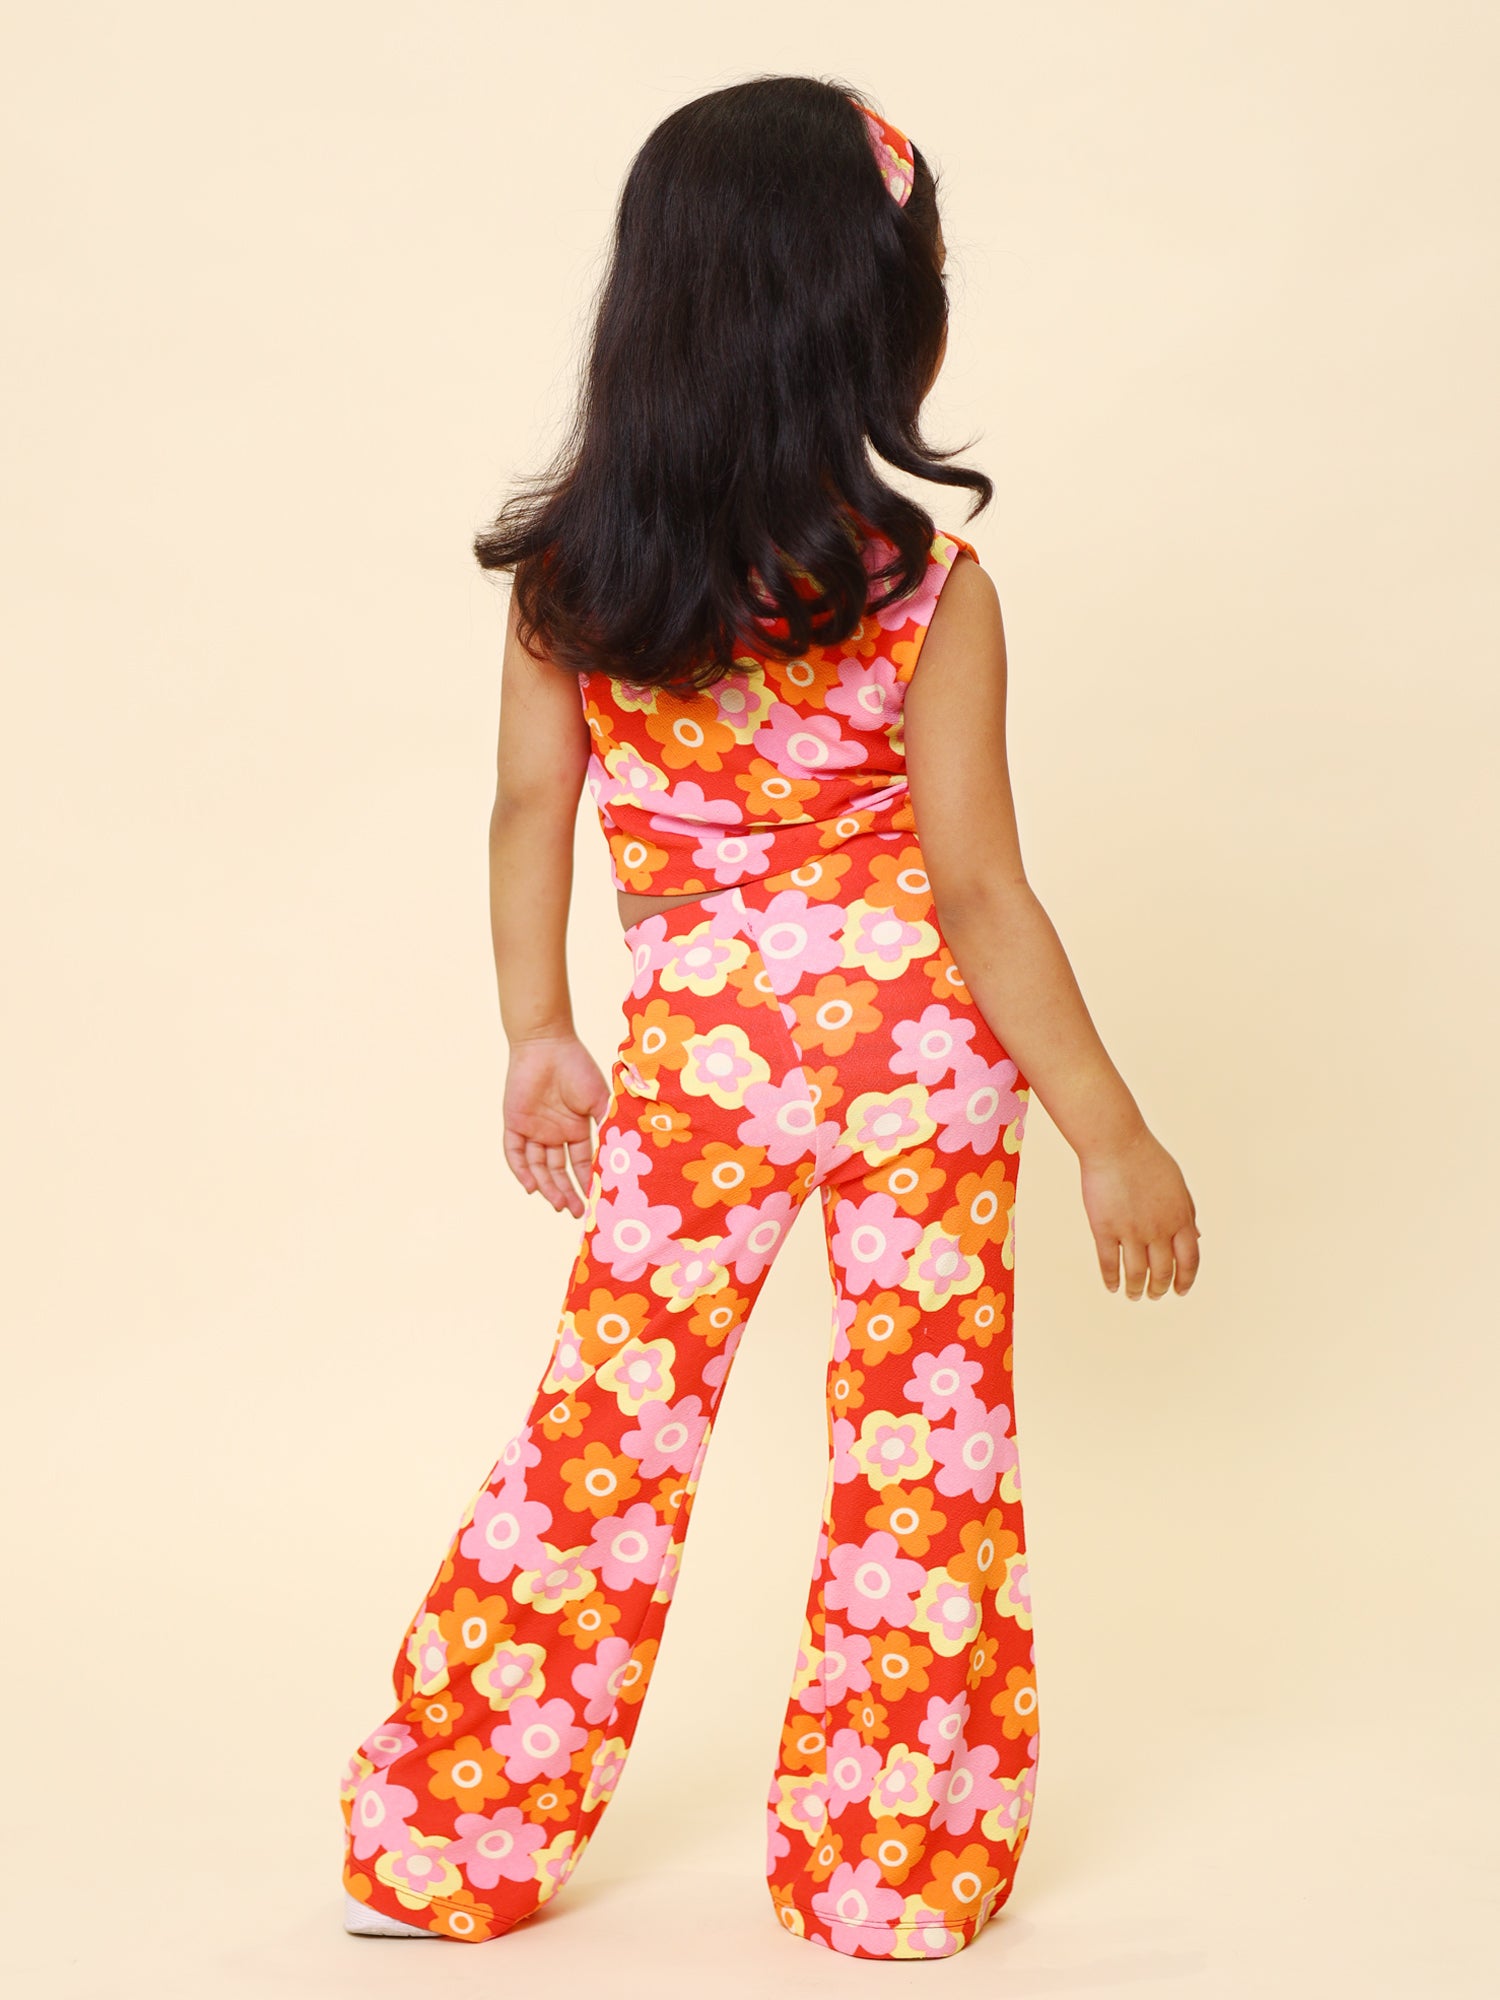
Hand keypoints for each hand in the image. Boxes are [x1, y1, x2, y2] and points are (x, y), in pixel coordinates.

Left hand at [502, 1033, 611, 1216]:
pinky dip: (521, 1171)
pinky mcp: (514, 1123)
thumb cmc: (577, 1067)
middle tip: (576, 1212)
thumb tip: (623, 1157)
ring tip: (558, 1204)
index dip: (586, 1183)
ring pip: (538, 1167)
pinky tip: (532, 1187)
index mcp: (575, 1128)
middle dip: (567, 1193)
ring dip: (547, 1187)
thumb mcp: (599, 1100)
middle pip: (558, 1172)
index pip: (580, 1164)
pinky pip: (514, 1153)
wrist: (547, 1042)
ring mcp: (533, 1129)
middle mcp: (553, 1133)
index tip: (595, 1202)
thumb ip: (607, 1127)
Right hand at [1079, 1126, 1200, 1299]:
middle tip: (1154, 1295)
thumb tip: (1196, 1236)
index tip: (1180, 1291)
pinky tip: (1112, 1286)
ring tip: (1134, 1295)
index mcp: (1180, 1219)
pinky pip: (1109, 1263)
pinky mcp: (1104, 1229)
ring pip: (1136, 1273)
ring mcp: (1131, 1231)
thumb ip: (1188, 1212)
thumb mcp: (1177, 1185)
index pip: (1189, 1261)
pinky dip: (1112, 1279)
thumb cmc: (1147, 1159)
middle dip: (1159, 1288)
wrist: (1116, 1144)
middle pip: (1162, 1271)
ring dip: (1136, 1289)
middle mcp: (1158, 1230)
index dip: (1186, 1280)